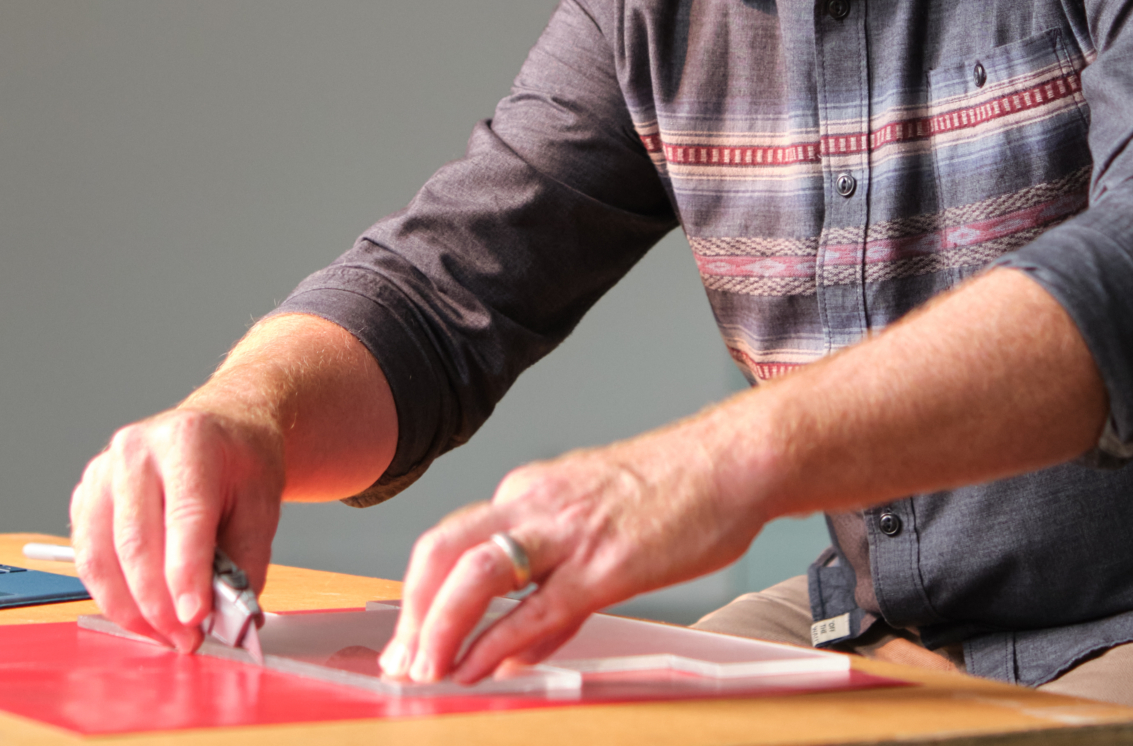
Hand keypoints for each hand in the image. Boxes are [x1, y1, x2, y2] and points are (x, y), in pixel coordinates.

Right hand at [69, 403, 284, 652]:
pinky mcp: (84, 496)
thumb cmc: (240, 464)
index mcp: (189, 441)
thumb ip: (246, 562)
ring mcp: (103, 472)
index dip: (186, 574)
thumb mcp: (264, 505)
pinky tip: (141, 612)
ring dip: (131, 610)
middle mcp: (136, 450)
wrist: (219, 429)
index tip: (194, 618)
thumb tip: (227, 618)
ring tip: (164, 634)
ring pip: (100, 558)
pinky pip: (87, 559)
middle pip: (135, 543)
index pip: (184, 516)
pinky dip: (111, 596)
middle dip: (159, 605)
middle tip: (186, 638)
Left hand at [377, 419, 766, 685]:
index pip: (451, 542)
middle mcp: (534, 503)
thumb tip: (516, 643)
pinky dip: (495, 643)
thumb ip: (551, 587)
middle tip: (400, 662)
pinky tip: (477, 669)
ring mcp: (568, 533)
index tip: (408, 636)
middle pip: (442, 551)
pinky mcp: (607, 564)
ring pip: (476, 575)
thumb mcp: (593, 528)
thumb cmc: (673, 491)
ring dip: (439, 629)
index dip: (418, 594)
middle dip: (412, 613)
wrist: (732, 461)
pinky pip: (536, 609)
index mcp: (528, 492)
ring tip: (426, 672)